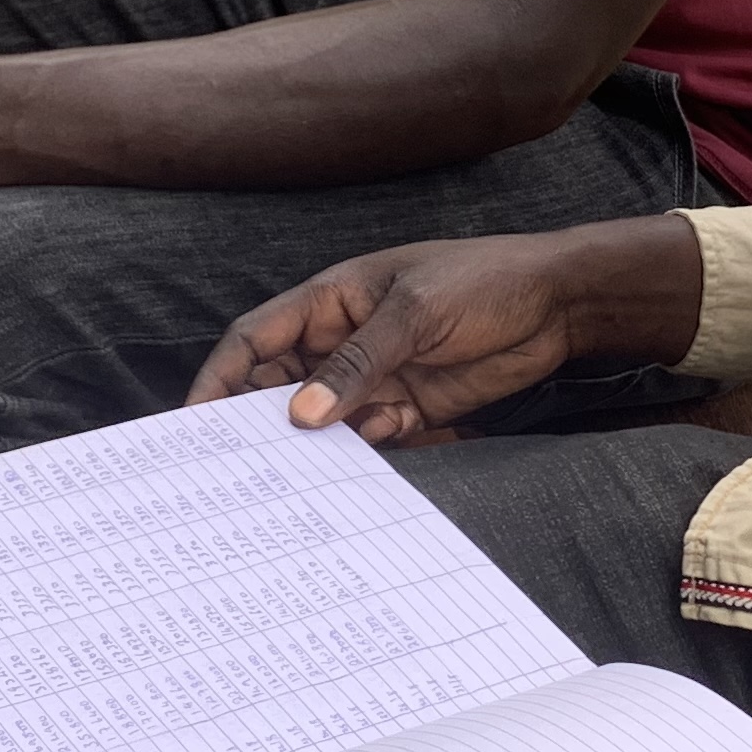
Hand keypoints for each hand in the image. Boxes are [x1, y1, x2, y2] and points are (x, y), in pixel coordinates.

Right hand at [189, 218, 702, 444]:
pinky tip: (393, 431)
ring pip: (324, 421)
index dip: (220, 377)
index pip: (255, 339)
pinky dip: (370, 445)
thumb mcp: (414, 313)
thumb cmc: (482, 281)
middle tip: (244, 468)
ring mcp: (374, 377)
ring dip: (321, 443)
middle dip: (262, 424)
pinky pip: (369, 436)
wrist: (558, 303)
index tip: (193, 421)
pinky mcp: (408, 405)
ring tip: (314, 470)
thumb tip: (299, 414)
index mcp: (330, 301)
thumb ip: (357, 364)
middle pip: (279, 388)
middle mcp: (342, 341)